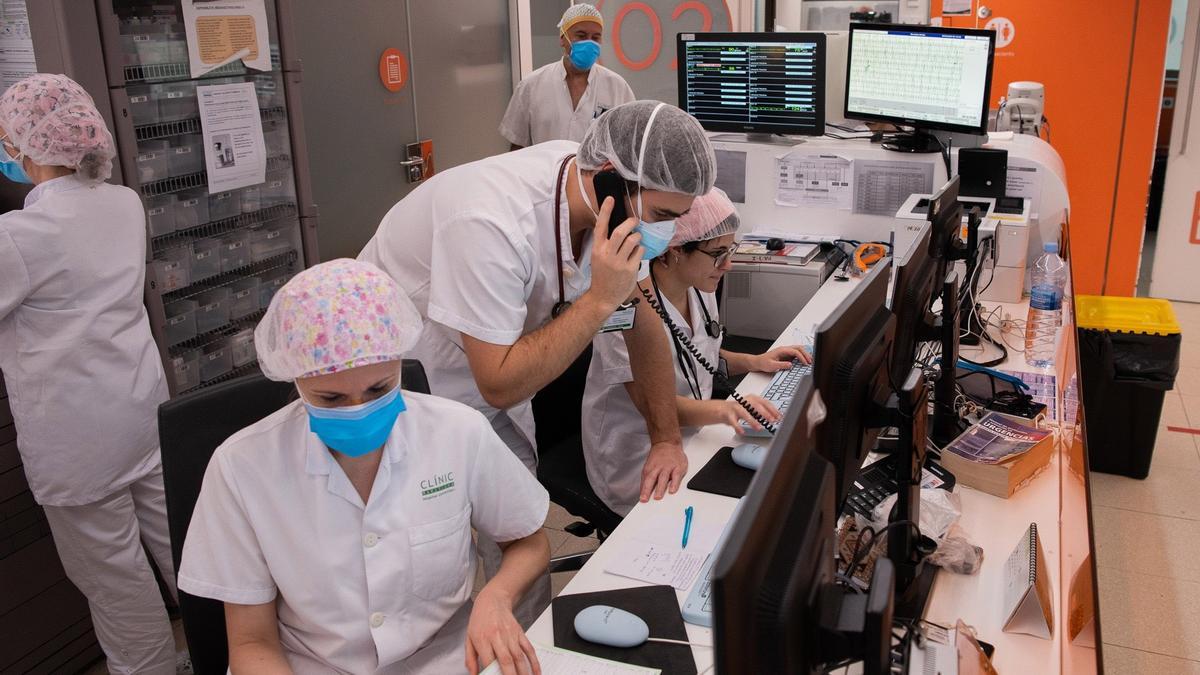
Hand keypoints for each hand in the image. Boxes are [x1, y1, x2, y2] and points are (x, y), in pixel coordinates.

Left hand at [465, 587, 539, 674]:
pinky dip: (534, 662)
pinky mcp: (520, 633)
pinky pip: (529, 649)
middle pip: (507, 660)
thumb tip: (473, 674)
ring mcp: (511, 635)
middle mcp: (498, 637)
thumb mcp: (469, 638)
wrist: (493, 600)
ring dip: (523, 672)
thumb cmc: (480, 620)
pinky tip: (536, 672)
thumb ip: (470, 658)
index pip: (489, 661)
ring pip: (519, 657)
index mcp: (483, 639)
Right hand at [585, 196, 642, 310]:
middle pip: (620, 232)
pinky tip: (636, 254)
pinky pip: (639, 252)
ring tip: (636, 240)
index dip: (606, 211)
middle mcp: (607, 254)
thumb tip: (621, 228)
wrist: (603, 297)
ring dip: (637, 236)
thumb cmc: (602, 275)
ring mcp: (619, 262)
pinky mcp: (630, 269)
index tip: (610, 198)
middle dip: (630, 223)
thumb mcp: (598, 258)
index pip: (601, 226)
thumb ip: (607, 244)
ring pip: (633, 240)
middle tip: (634, 221)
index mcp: (597, 249)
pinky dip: (639, 250)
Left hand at [639, 441, 687, 501]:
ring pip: (663, 478)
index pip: (645, 481)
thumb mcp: (649, 466)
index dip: (643, 491)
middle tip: (646, 499)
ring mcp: (668, 467)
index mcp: (650, 468)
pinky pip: (676, 476)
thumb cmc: (658, 457)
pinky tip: (672, 490)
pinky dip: (674, 483)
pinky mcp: (678, 467)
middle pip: (652, 479)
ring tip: (658, 497)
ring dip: (660, 488)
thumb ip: (646, 479)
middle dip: (648, 490)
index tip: (642, 499)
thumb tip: (643, 492)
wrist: (667, 443)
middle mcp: (658, 468)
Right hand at [709, 395, 781, 431]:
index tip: (779, 417)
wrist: (722, 409)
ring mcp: (736, 407)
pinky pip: (733, 421)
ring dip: (752, 421)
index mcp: (753, 398)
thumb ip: (763, 413)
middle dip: (765, 413)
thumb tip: (775, 418)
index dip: (773, 410)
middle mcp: (745, 401)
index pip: (765, 403)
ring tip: (758, 428)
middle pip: (756, 406)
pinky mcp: (728, 414)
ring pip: (744, 413)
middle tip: (771, 421)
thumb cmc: (740, 410)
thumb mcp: (753, 409)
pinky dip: (738, 427)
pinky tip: (742, 432)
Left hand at [752, 345, 811, 372]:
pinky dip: (802, 356)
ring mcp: (786, 352)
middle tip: (810, 362)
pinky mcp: (786, 356)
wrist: (758, 362)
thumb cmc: (763, 363)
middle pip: (799, 348)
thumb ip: (781, 365)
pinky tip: (805, 361)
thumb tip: (790, 365)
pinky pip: (796, 354)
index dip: (801, 357)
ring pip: (798, 350)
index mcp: (782, 350)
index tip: (805, 363)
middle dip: (806, 354)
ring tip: (810, 361)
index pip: (795, 351)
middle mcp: (785, 349)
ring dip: (805, 354)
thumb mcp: (771, 365)